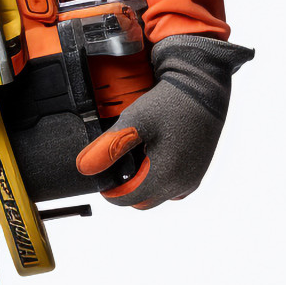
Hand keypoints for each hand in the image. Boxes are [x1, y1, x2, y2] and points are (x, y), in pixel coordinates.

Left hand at [76, 35, 253, 209]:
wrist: (201, 85)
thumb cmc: (169, 103)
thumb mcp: (133, 121)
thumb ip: (109, 147)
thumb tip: (84, 168)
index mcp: (165, 177)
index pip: (127, 199)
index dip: (109, 188)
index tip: (101, 168)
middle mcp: (182, 184)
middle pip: (142, 199)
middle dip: (126, 184)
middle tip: (116, 158)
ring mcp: (193, 178)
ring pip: (158, 193)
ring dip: (143, 180)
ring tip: (134, 151)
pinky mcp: (198, 169)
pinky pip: (173, 184)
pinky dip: (159, 175)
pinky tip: (152, 150)